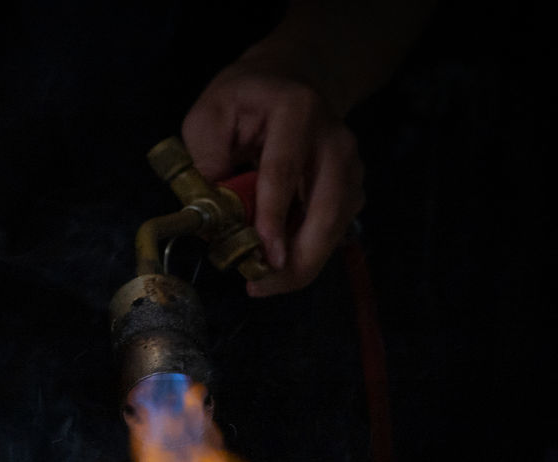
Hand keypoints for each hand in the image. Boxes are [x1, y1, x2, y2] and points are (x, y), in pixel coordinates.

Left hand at [181, 63, 363, 296]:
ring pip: (336, 226)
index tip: (264, 255)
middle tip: (262, 286)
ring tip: (265, 282)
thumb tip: (211, 215)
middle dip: (299, 257)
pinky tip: (281, 263)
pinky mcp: (352, 186)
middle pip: (327, 208)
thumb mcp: (210, 115)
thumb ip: (205, 159)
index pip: (283, 170)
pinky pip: (335, 230)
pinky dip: (310, 252)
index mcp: (296, 111)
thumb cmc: (244, 99)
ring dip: (304, 262)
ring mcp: (350, 164)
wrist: (291, 79)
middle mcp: (334, 138)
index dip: (274, 217)